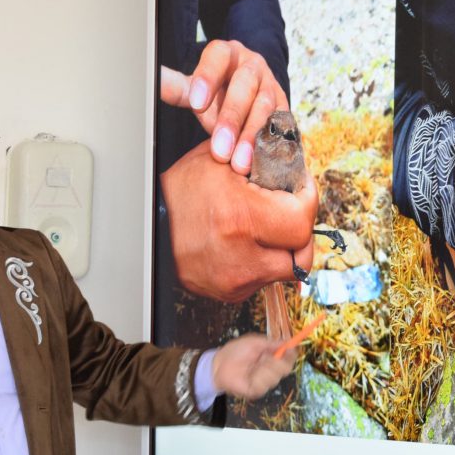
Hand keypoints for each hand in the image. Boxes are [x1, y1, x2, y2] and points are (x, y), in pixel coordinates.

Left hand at [158, 39, 287, 175]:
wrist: (249, 98)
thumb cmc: (217, 93)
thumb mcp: (194, 88)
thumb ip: (176, 87)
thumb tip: (151, 80)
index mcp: (226, 54)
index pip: (218, 56)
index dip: (208, 77)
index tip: (196, 104)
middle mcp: (252, 65)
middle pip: (245, 85)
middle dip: (232, 119)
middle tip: (219, 149)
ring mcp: (272, 86)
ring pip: (265, 108)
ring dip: (251, 137)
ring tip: (238, 164)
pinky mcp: (285, 109)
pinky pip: (281, 126)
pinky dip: (270, 146)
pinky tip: (260, 164)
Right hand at [160, 140, 315, 302]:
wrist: (146, 228)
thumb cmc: (181, 191)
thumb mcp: (220, 161)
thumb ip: (263, 160)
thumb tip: (295, 163)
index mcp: (240, 220)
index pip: (302, 221)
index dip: (308, 201)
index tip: (301, 189)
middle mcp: (241, 258)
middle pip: (303, 255)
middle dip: (300, 231)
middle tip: (290, 210)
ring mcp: (236, 282)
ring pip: (286, 270)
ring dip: (284, 247)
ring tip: (266, 225)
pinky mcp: (230, 293)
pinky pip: (264, 279)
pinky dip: (263, 260)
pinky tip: (248, 241)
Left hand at [210, 334, 298, 399]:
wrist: (218, 364)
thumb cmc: (235, 351)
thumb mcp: (255, 342)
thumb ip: (272, 343)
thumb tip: (289, 343)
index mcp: (272, 358)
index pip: (289, 358)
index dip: (291, 354)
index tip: (289, 349)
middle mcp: (270, 370)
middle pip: (286, 369)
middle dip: (276, 361)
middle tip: (263, 357)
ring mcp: (264, 382)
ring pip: (275, 377)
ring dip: (263, 368)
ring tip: (252, 365)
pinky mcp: (256, 391)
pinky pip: (264, 385)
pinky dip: (256, 377)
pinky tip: (249, 374)